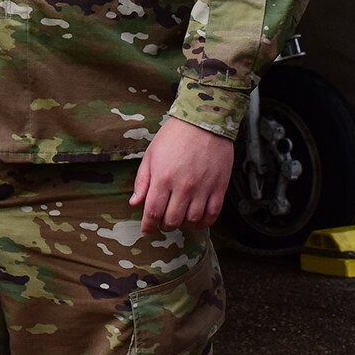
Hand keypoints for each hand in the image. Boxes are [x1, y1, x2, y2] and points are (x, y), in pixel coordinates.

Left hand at [131, 115, 235, 234]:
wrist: (204, 123)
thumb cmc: (173, 137)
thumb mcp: (151, 155)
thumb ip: (143, 181)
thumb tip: (135, 202)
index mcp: (163, 178)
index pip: (153, 211)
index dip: (148, 225)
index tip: (146, 231)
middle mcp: (183, 187)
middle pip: (172, 219)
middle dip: (164, 225)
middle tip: (162, 223)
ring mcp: (203, 189)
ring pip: (192, 220)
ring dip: (183, 224)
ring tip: (179, 219)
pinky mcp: (219, 189)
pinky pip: (212, 215)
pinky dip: (204, 223)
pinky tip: (197, 220)